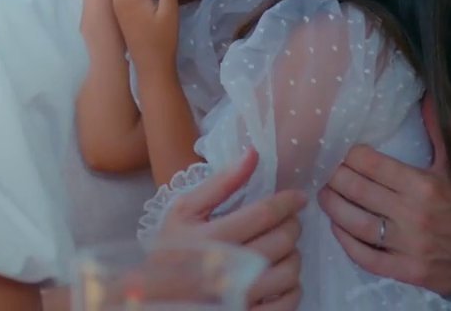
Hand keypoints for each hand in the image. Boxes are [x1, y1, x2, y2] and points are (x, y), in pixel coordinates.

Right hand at [158, 148, 305, 309]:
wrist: (153, 297)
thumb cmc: (171, 250)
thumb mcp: (185, 211)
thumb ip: (221, 183)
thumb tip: (254, 153)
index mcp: (211, 238)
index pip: (265, 214)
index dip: (288, 202)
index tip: (297, 197)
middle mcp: (226, 270)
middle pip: (281, 241)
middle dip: (292, 226)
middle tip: (289, 221)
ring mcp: (239, 298)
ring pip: (290, 272)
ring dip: (293, 255)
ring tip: (283, 248)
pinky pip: (288, 303)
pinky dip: (292, 288)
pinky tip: (279, 277)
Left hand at [317, 95, 450, 294]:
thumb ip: (437, 132)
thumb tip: (428, 95)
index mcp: (424, 185)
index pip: (372, 164)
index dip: (351, 156)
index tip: (344, 153)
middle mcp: (414, 215)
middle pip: (357, 191)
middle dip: (335, 178)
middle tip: (327, 172)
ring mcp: (409, 246)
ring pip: (356, 223)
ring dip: (334, 207)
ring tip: (324, 195)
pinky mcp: (406, 271)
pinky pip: (365, 257)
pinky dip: (346, 242)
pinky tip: (338, 227)